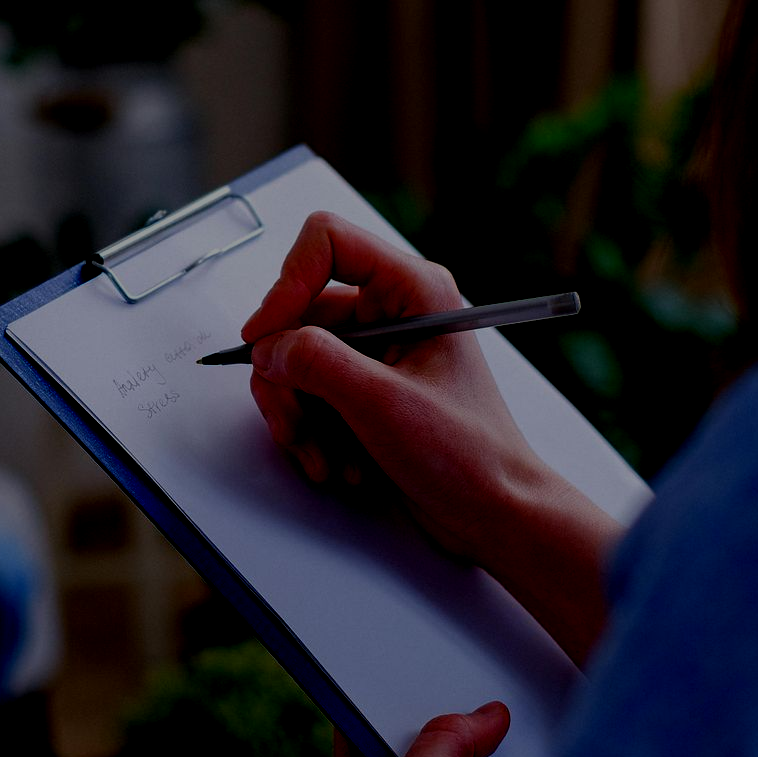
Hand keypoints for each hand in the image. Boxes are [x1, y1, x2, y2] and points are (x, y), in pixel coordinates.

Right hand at [243, 211, 539, 564]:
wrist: (493, 514)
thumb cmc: (468, 455)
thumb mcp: (383, 403)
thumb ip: (317, 363)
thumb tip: (268, 346)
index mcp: (413, 290)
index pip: (327, 242)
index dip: (286, 283)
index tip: (264, 337)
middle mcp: (391, 312)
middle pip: (297, 314)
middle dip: (287, 378)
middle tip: (294, 426)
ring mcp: (375, 352)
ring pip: (294, 361)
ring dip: (298, 416)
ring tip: (324, 459)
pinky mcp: (363, 389)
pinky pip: (306, 394)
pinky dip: (310, 433)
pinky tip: (338, 465)